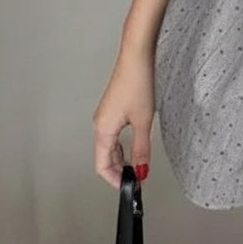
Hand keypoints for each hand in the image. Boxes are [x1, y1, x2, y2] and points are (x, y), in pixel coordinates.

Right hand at [93, 48, 154, 188]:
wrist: (136, 56)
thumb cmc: (137, 83)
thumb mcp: (143, 120)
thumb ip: (141, 149)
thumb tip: (141, 172)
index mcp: (103, 130)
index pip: (102, 166)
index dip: (116, 180)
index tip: (131, 187)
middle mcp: (99, 124)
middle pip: (104, 158)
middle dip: (119, 171)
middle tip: (137, 179)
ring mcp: (105, 115)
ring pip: (108, 146)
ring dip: (121, 158)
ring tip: (137, 165)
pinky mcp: (112, 107)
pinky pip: (112, 134)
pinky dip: (121, 144)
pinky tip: (134, 144)